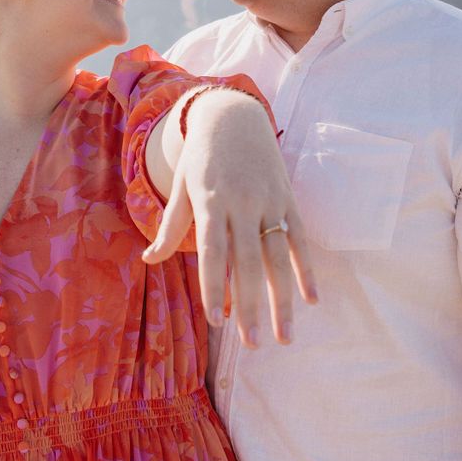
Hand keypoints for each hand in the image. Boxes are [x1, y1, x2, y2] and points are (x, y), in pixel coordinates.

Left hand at [143, 93, 315, 345]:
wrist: (234, 115)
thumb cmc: (201, 157)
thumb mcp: (181, 185)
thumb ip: (170, 226)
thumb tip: (149, 261)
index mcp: (210, 201)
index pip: (212, 252)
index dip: (214, 287)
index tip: (216, 321)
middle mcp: (241, 203)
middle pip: (247, 262)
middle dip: (250, 306)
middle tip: (254, 344)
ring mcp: (269, 201)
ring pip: (278, 257)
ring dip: (283, 299)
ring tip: (284, 336)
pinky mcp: (288, 198)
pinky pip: (300, 239)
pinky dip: (307, 269)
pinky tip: (312, 300)